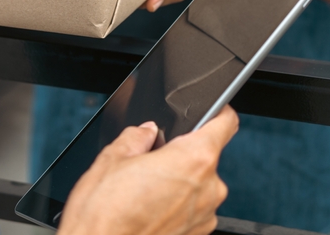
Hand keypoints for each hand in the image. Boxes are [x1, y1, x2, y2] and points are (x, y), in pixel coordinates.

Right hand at [58, 106, 238, 234]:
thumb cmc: (104, 215)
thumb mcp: (112, 159)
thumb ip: (136, 136)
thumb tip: (146, 131)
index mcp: (193, 159)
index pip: (225, 124)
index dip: (219, 113)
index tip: (212, 112)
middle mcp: (208, 189)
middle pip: (205, 157)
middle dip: (181, 155)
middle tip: (150, 163)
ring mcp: (205, 217)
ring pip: (198, 186)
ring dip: (178, 184)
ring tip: (143, 193)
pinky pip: (192, 210)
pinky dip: (176, 207)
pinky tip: (148, 211)